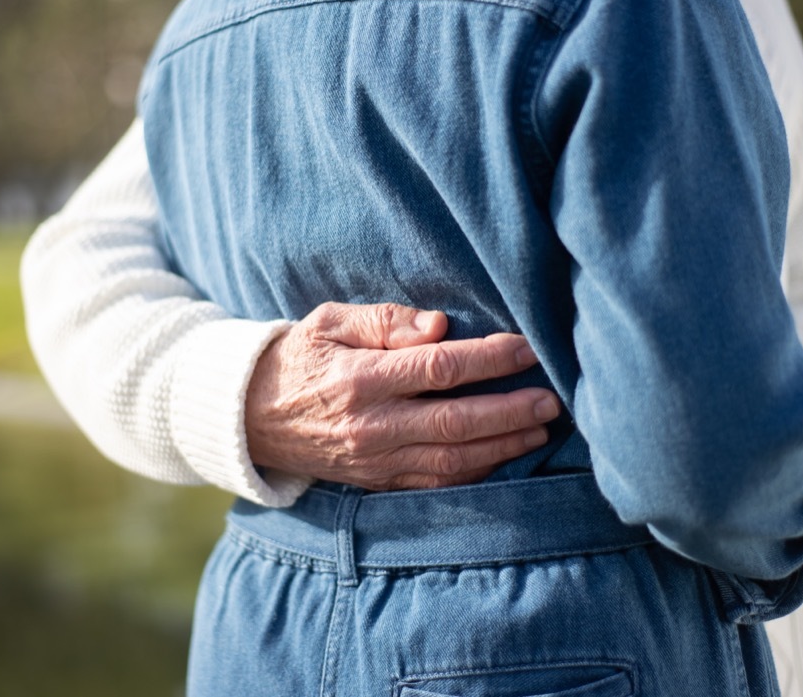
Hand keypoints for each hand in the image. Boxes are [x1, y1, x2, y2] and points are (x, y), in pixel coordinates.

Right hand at [244, 302, 559, 489]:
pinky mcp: (377, 482)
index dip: (489, 359)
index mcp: (359, 378)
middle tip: (551, 399)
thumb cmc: (300, 356)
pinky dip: (475, 473)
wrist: (251, 416)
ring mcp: (374, 461)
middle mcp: (370, 425)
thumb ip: (386, 319)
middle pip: (455, 422)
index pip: (438, 368)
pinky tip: (504, 455)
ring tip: (540, 428)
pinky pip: (435, 483)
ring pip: (452, 460)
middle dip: (510, 411)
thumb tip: (440, 326)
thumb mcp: (331, 321)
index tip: (526, 348)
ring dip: (502, 446)